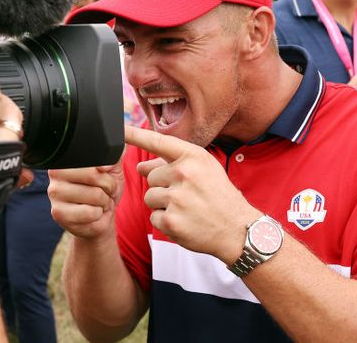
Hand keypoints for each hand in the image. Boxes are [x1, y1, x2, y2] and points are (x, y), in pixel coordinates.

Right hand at [48, 157, 123, 240]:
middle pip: (92, 176)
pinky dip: (98, 214)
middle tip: (104, 191)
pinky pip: (90, 212)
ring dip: (104, 202)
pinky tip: (91, 214)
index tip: (104, 177)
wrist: (102, 217)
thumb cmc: (104, 190)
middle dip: (108, 186)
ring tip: (98, 203)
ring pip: (94, 195)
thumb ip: (114, 156)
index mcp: (67, 158)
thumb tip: (108, 162)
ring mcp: (54, 194)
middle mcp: (55, 173)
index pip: (91, 159)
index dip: (106, 172)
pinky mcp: (58, 213)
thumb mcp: (113, 169)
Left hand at [125, 126, 259, 262]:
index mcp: (192, 157)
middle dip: (163, 186)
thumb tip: (140, 167)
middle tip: (186, 195)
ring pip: (149, 197)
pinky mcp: (171, 221)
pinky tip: (184, 221)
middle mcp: (184, 174)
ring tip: (186, 208)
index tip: (119, 128)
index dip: (135, 134)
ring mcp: (177, 198)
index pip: (158, 142)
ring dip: (162, 204)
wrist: (237, 228)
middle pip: (150, 176)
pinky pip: (153, 217)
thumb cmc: (218, 195)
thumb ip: (171, 164)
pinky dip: (165, 221)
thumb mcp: (203, 170)